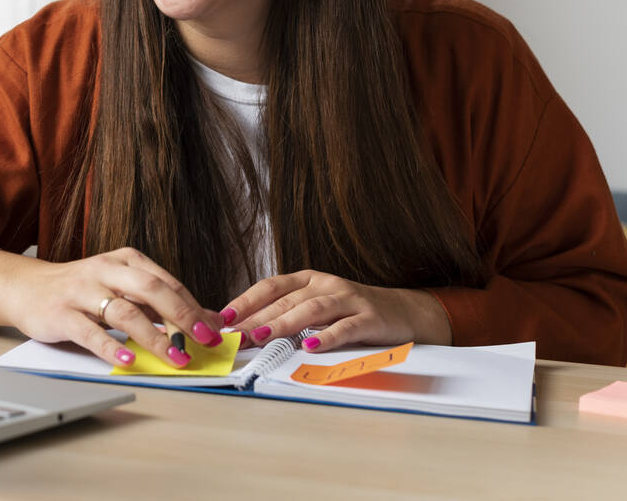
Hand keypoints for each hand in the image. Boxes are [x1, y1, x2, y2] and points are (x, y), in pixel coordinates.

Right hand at [1, 247, 225, 368]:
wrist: (27, 288)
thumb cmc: (80, 290)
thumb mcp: (118, 286)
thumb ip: (154, 302)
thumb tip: (201, 321)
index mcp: (125, 260)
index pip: (167, 282)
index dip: (194, 306)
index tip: (214, 329)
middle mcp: (105, 271)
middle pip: (151, 289)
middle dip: (182, 316)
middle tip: (203, 339)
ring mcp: (82, 291)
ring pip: (124, 312)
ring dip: (154, 337)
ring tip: (174, 358)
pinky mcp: (61, 314)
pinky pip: (90, 332)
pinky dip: (112, 347)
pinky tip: (129, 360)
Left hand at [220, 270, 451, 351]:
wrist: (402, 312)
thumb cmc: (350, 312)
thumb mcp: (316, 307)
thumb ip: (286, 314)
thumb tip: (246, 332)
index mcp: (307, 280)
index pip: (270, 287)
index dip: (246, 301)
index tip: (224, 318)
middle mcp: (325, 284)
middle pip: (286, 301)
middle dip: (257, 319)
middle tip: (236, 336)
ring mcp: (348, 299)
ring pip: (311, 310)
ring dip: (285, 323)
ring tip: (264, 336)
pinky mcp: (369, 318)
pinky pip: (345, 327)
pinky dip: (327, 336)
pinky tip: (311, 347)